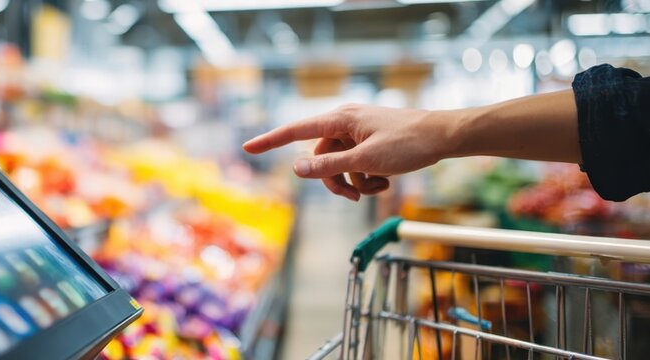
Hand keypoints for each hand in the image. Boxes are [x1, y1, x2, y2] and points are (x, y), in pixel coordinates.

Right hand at [243, 104, 452, 200]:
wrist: (445, 137)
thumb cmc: (408, 144)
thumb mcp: (365, 161)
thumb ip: (329, 167)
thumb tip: (296, 169)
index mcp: (340, 119)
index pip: (296, 131)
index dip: (270, 140)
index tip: (248, 147)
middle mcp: (345, 122)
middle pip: (320, 158)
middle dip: (334, 181)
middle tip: (354, 198)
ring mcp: (358, 132)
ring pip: (339, 164)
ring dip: (353, 182)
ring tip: (376, 189)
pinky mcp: (370, 142)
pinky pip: (355, 164)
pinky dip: (366, 177)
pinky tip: (384, 183)